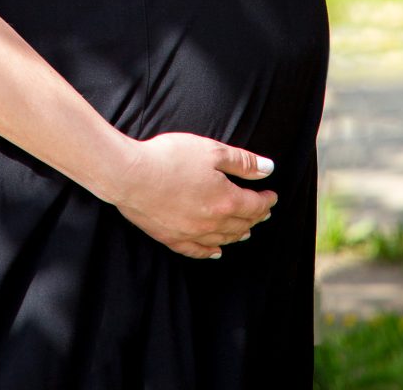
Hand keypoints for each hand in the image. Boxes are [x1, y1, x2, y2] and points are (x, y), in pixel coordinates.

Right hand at [111, 132, 277, 259]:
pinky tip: (216, 251)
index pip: (254, 205)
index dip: (266, 200)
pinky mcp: (171, 238)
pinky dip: (210, 251)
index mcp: (225, 200)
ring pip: (222, 239)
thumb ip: (242, 161)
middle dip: (255, 217)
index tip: (272, 195)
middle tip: (262, 211)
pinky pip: (197, 251)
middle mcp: (212, 223)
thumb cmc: (170, 158)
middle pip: (241, 224)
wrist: (130, 175)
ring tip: (246, 230)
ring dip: (237, 234)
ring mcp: (191, 233)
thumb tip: (268, 169)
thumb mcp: (211, 150)